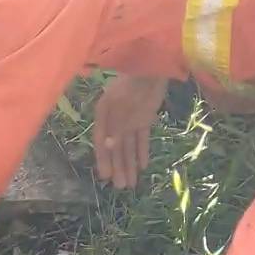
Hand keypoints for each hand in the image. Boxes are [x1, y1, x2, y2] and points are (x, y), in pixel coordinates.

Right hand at [92, 74, 167, 189]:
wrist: (153, 66)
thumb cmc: (132, 82)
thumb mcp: (121, 104)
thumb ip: (115, 125)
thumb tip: (108, 146)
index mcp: (104, 114)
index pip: (101, 141)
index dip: (103, 159)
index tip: (105, 176)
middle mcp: (114, 119)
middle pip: (115, 147)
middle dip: (118, 167)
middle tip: (120, 187)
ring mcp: (130, 119)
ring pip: (128, 146)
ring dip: (129, 164)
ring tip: (131, 184)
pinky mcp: (144, 117)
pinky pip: (142, 138)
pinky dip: (142, 151)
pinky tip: (143, 166)